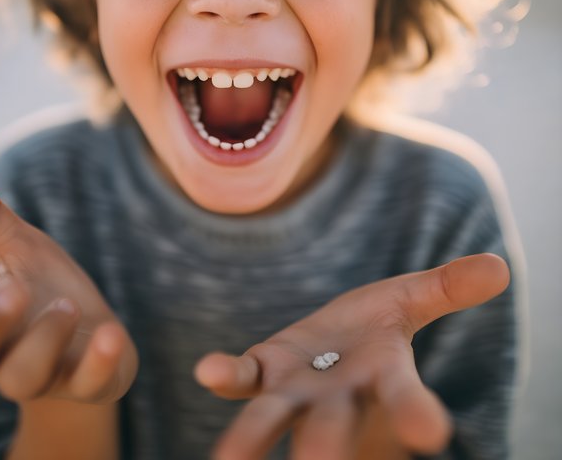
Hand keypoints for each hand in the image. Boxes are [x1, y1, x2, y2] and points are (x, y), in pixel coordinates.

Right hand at [0, 170, 137, 404]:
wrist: (97, 335)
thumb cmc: (45, 289)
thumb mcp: (18, 247)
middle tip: (13, 290)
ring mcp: (42, 376)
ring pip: (20, 380)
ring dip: (41, 342)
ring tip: (66, 305)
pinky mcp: (87, 383)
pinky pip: (87, 385)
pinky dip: (97, 363)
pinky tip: (109, 334)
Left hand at [194, 253, 509, 459]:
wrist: (338, 337)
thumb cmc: (379, 328)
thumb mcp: (413, 299)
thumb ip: (449, 288)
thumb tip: (499, 266)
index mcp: (384, 380)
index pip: (405, 400)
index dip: (417, 414)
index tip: (433, 432)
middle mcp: (339, 399)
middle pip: (332, 428)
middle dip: (326, 448)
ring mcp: (295, 392)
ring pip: (272, 420)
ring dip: (252, 439)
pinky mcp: (263, 372)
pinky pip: (243, 380)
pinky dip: (226, 377)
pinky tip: (208, 371)